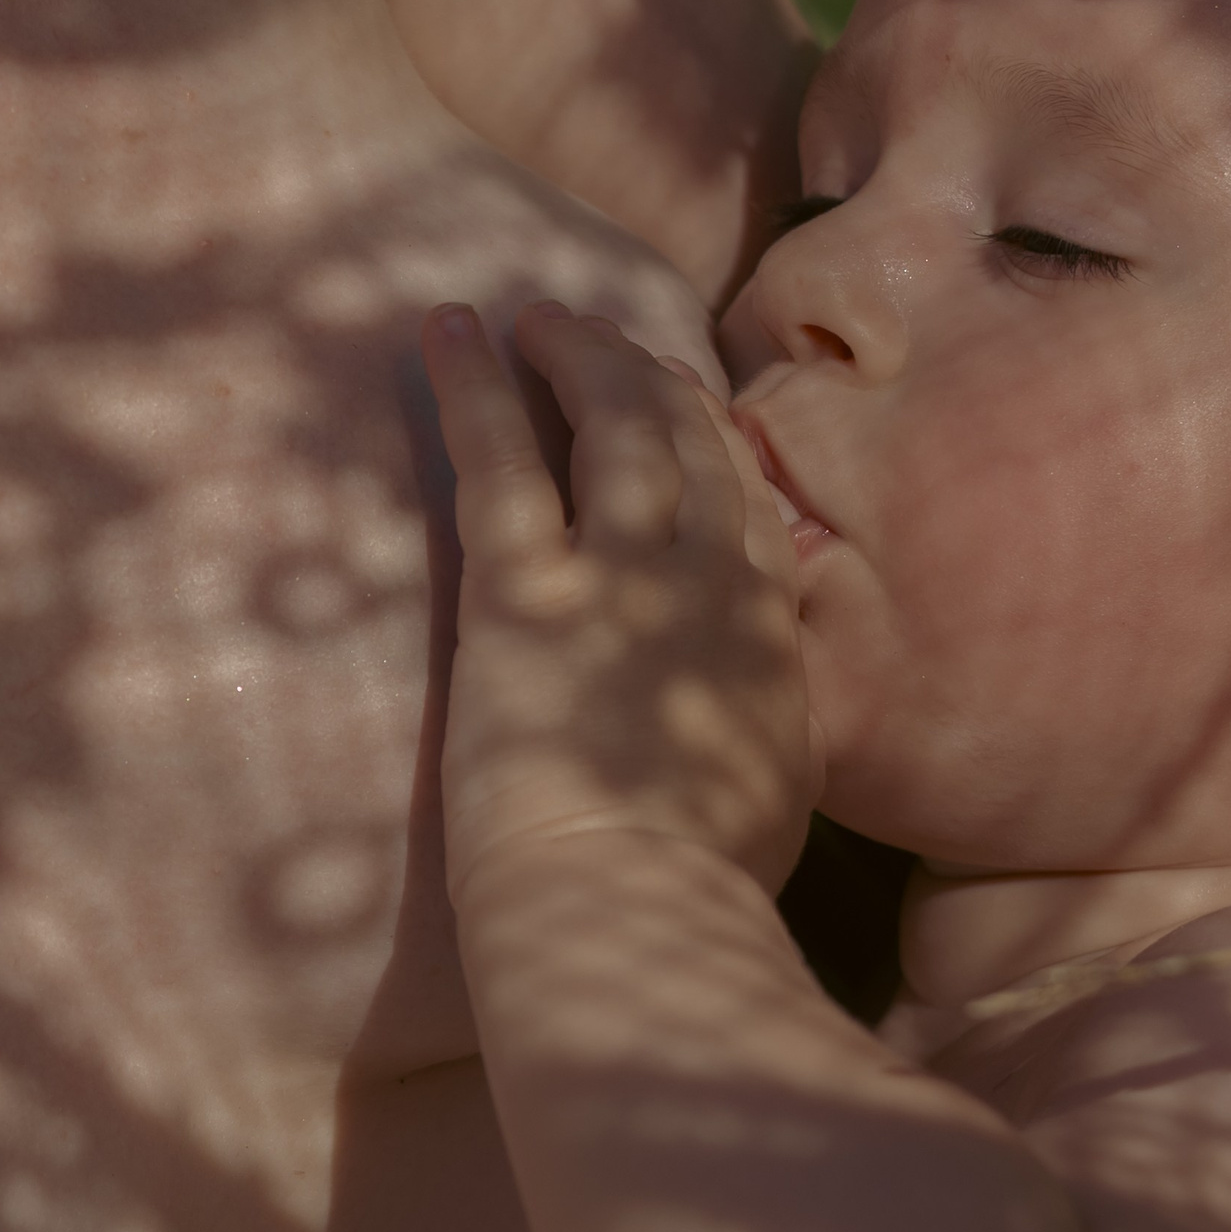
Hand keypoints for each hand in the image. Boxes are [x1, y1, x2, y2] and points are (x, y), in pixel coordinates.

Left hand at [420, 300, 819, 898]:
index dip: (711, 431)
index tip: (677, 393)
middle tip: (599, 334)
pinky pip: (499, 463)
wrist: (634, 917)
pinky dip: (473, 386)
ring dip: (578, 355)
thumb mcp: (780, 786)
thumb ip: (773, 715)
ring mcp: (624, 580)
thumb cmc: (701, 886)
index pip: (747, 496)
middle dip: (646, 373)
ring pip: (613, 427)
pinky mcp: (527, 595)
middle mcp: (710, 581)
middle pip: (689, 439)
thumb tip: (766, 698)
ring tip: (538, 313)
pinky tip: (450, 327)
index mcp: (770, 630)